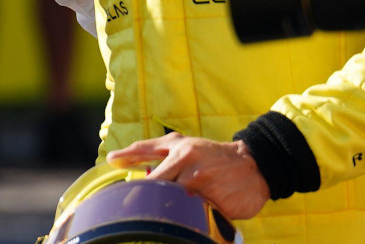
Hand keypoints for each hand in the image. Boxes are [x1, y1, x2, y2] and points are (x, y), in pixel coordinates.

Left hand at [108, 132, 270, 218]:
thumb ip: (143, 151)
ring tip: (180, 208)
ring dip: (179, 211)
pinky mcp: (224, 210)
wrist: (252, 164)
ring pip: (183, 210)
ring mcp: (211, 192)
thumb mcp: (176, 145)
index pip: (152, 180)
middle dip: (159, 204)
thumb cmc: (206, 153)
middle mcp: (195, 173)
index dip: (141, 194)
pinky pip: (203, 220)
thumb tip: (112, 159)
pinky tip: (198, 214)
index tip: (129, 203)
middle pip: (165, 197)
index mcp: (181, 154)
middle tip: (153, 209)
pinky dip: (197, 219)